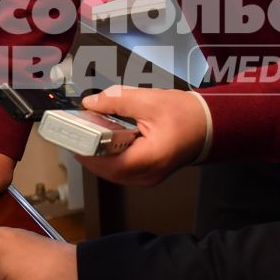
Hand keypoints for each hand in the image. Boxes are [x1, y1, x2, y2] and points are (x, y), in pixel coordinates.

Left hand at [75, 85, 205, 186]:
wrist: (208, 125)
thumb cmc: (185, 114)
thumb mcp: (149, 101)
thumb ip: (116, 101)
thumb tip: (89, 104)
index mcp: (149, 159)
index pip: (109, 163)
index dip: (87, 151)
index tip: (71, 135)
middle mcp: (147, 175)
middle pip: (107, 170)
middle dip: (88, 152)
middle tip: (74, 132)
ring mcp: (147, 178)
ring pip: (112, 173)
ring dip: (97, 156)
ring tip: (86, 134)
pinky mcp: (146, 174)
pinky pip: (120, 170)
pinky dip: (108, 157)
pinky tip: (103, 141)